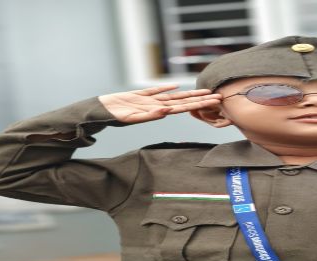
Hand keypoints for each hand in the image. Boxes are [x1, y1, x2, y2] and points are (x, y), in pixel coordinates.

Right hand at [98, 84, 221, 123]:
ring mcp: (149, 101)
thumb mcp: (131, 118)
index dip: (200, 104)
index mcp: (157, 112)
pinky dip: (167, 87)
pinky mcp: (139, 96)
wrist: (98, 113)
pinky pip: (157, 90)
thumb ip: (149, 116)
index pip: (184, 108)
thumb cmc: (113, 118)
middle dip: (201, 99)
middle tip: (218, 96)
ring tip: (204, 91)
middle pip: (184, 102)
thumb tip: (167, 111)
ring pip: (174, 96)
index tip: (214, 102)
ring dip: (189, 94)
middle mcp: (157, 107)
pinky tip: (177, 85)